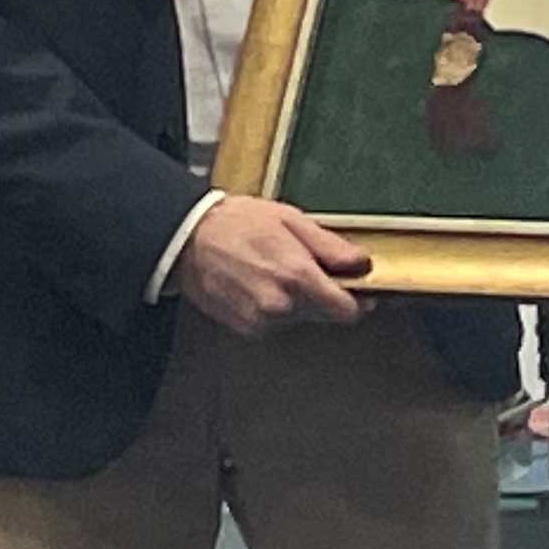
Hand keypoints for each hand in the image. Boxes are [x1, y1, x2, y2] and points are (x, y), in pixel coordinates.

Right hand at [175, 195, 372, 337]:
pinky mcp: (246, 329)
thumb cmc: (237, 222)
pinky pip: (275, 324)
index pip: (346, 311)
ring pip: (300, 319)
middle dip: (324, 296)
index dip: (357, 300)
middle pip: (325, 316)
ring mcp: (262, 321)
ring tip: (274, 271)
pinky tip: (259, 283)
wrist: (188, 239)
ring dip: (298, 302)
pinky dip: (275, 309)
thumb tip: (360, 263)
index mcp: (298, 276)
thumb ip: (330, 246)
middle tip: (305, 268)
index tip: (357, 290)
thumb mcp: (291, 220)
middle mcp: (281, 305)